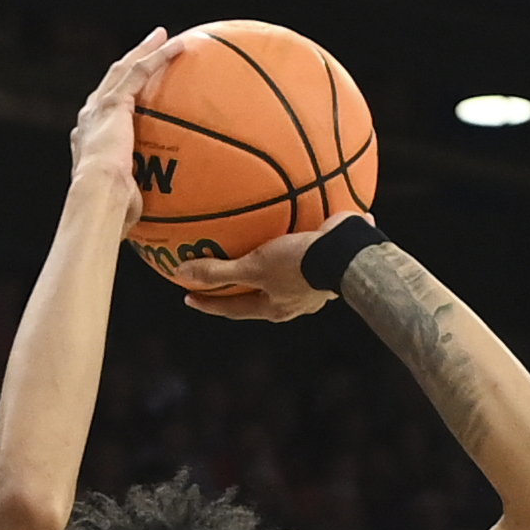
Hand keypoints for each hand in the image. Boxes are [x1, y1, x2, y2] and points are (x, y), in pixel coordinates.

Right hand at [67, 29, 178, 230]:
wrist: (97, 197)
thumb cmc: (111, 212)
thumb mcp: (128, 204)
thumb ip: (142, 200)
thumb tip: (165, 220)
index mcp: (90, 142)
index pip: (105, 115)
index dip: (119, 101)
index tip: (133, 95)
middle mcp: (90, 120)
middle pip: (112, 83)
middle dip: (130, 65)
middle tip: (148, 50)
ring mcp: (99, 109)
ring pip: (124, 69)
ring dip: (145, 51)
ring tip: (164, 36)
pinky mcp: (114, 103)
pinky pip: (140, 72)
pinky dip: (158, 56)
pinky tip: (180, 45)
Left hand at [171, 220, 358, 320]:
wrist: (348, 254)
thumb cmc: (301, 265)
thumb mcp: (255, 267)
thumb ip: (219, 272)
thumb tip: (181, 273)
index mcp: (275, 308)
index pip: (233, 309)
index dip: (209, 303)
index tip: (188, 296)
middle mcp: (294, 300)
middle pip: (258, 294)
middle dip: (237, 285)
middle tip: (215, 276)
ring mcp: (313, 284)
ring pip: (281, 275)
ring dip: (266, 263)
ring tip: (253, 247)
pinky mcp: (327, 262)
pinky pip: (303, 251)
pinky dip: (292, 239)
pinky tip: (289, 220)